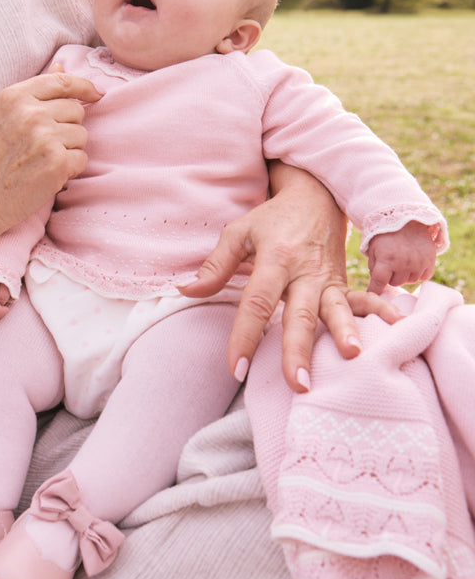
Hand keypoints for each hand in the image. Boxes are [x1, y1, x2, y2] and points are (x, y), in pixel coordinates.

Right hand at [0, 67, 102, 263]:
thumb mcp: (4, 115)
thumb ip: (34, 92)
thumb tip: (62, 68)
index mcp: (15, 96)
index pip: (63, 82)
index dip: (84, 87)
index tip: (95, 94)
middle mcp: (31, 113)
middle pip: (76, 110)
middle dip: (68, 127)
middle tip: (44, 145)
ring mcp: (45, 137)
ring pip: (82, 135)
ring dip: (69, 149)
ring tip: (43, 160)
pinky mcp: (57, 163)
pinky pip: (82, 159)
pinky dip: (71, 169)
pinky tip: (48, 174)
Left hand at [180, 163, 402, 391]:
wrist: (316, 194)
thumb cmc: (272, 218)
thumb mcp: (239, 232)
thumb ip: (215, 265)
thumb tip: (186, 290)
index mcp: (275, 259)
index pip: (257, 303)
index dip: (245, 336)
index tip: (236, 368)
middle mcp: (304, 271)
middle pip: (300, 314)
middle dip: (298, 350)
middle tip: (297, 384)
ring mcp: (328, 278)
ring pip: (335, 311)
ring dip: (343, 334)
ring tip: (352, 358)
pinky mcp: (343, 284)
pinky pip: (359, 303)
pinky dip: (376, 316)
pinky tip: (392, 333)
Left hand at [367, 221, 436, 293]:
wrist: (407, 218)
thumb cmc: (386, 235)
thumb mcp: (374, 249)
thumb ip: (374, 268)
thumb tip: (376, 287)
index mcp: (386, 259)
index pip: (379, 283)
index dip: (375, 290)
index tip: (372, 296)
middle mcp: (404, 262)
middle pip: (395, 283)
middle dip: (391, 276)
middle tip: (390, 263)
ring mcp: (419, 262)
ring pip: (409, 280)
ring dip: (404, 274)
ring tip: (402, 259)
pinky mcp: (430, 260)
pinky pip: (423, 276)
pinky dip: (418, 272)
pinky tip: (413, 261)